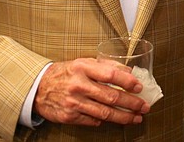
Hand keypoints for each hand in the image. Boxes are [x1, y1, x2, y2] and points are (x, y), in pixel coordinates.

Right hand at [34, 58, 149, 126]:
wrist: (38, 87)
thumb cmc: (66, 73)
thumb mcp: (83, 62)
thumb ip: (105, 66)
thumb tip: (128, 72)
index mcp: (82, 68)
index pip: (110, 75)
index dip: (127, 81)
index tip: (139, 87)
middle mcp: (78, 85)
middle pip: (111, 97)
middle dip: (131, 103)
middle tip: (144, 106)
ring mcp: (73, 103)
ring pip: (105, 113)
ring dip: (124, 116)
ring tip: (136, 117)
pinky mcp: (69, 117)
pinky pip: (93, 121)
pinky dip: (105, 120)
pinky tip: (115, 119)